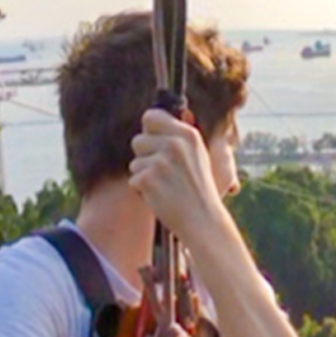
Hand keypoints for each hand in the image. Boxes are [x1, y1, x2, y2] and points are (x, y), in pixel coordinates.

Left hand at [128, 109, 230, 244]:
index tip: (155, 144)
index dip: (149, 131)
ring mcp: (161, 161)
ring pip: (135, 162)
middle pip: (138, 140)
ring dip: (144, 175)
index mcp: (188, 134)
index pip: (151, 116)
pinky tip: (160, 196)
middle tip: (164, 173)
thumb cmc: (198, 189)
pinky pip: (133, 179)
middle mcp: (174, 144)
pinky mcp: (148, 179)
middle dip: (145, 157)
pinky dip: (142, 191)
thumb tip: (152, 117)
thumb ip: (177, 136)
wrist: (202, 220)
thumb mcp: (197, 155)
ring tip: (165, 186)